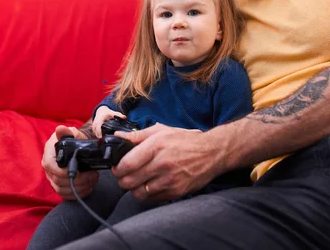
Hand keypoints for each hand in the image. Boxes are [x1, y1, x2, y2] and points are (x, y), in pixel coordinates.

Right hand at [41, 125, 98, 199]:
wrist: (78, 146)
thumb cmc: (74, 139)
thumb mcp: (72, 133)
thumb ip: (67, 132)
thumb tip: (60, 129)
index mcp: (49, 154)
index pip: (50, 166)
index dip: (64, 172)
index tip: (80, 171)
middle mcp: (48, 167)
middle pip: (58, 180)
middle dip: (77, 180)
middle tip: (92, 176)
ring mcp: (52, 177)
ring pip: (62, 189)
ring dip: (79, 188)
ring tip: (92, 181)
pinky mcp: (58, 184)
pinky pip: (64, 194)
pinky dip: (77, 193)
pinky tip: (87, 188)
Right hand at [92, 106, 125, 137]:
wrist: (101, 111)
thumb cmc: (107, 112)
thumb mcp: (113, 113)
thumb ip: (119, 115)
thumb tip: (124, 117)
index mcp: (100, 118)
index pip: (98, 125)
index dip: (98, 131)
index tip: (100, 137)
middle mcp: (95, 121)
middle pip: (95, 130)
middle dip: (98, 135)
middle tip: (102, 141)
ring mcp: (94, 124)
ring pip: (94, 131)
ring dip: (97, 135)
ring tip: (102, 140)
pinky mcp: (93, 126)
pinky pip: (94, 131)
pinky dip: (96, 134)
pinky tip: (101, 138)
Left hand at [113, 123, 227, 199]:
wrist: (212, 152)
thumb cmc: (186, 140)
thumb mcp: (161, 131)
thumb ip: (137, 136)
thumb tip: (117, 138)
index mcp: (156, 146)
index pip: (127, 164)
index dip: (117, 168)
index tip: (117, 167)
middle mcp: (162, 164)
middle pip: (129, 181)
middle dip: (123, 179)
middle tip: (125, 175)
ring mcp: (170, 180)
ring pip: (138, 193)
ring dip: (134, 188)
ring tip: (137, 180)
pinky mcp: (176, 191)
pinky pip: (152, 198)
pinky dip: (147, 194)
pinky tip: (150, 184)